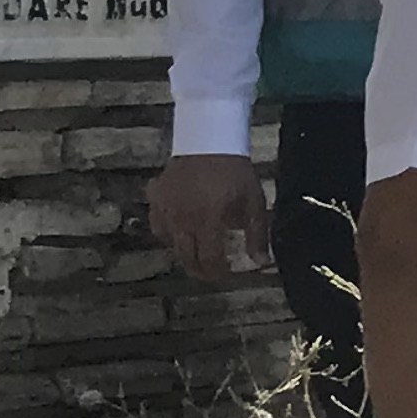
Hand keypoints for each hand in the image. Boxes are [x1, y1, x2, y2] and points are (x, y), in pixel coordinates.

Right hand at [147, 154, 268, 281]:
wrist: (209, 142)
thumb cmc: (235, 173)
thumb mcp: (254, 203)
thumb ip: (257, 235)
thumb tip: (261, 263)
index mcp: (207, 222)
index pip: (209, 259)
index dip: (217, 272)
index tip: (225, 275)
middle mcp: (182, 220)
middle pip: (186, 257)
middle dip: (200, 269)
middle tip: (211, 273)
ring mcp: (164, 210)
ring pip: (170, 243)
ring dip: (184, 252)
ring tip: (197, 253)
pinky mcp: (154, 199)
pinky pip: (157, 225)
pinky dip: (168, 233)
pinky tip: (180, 231)